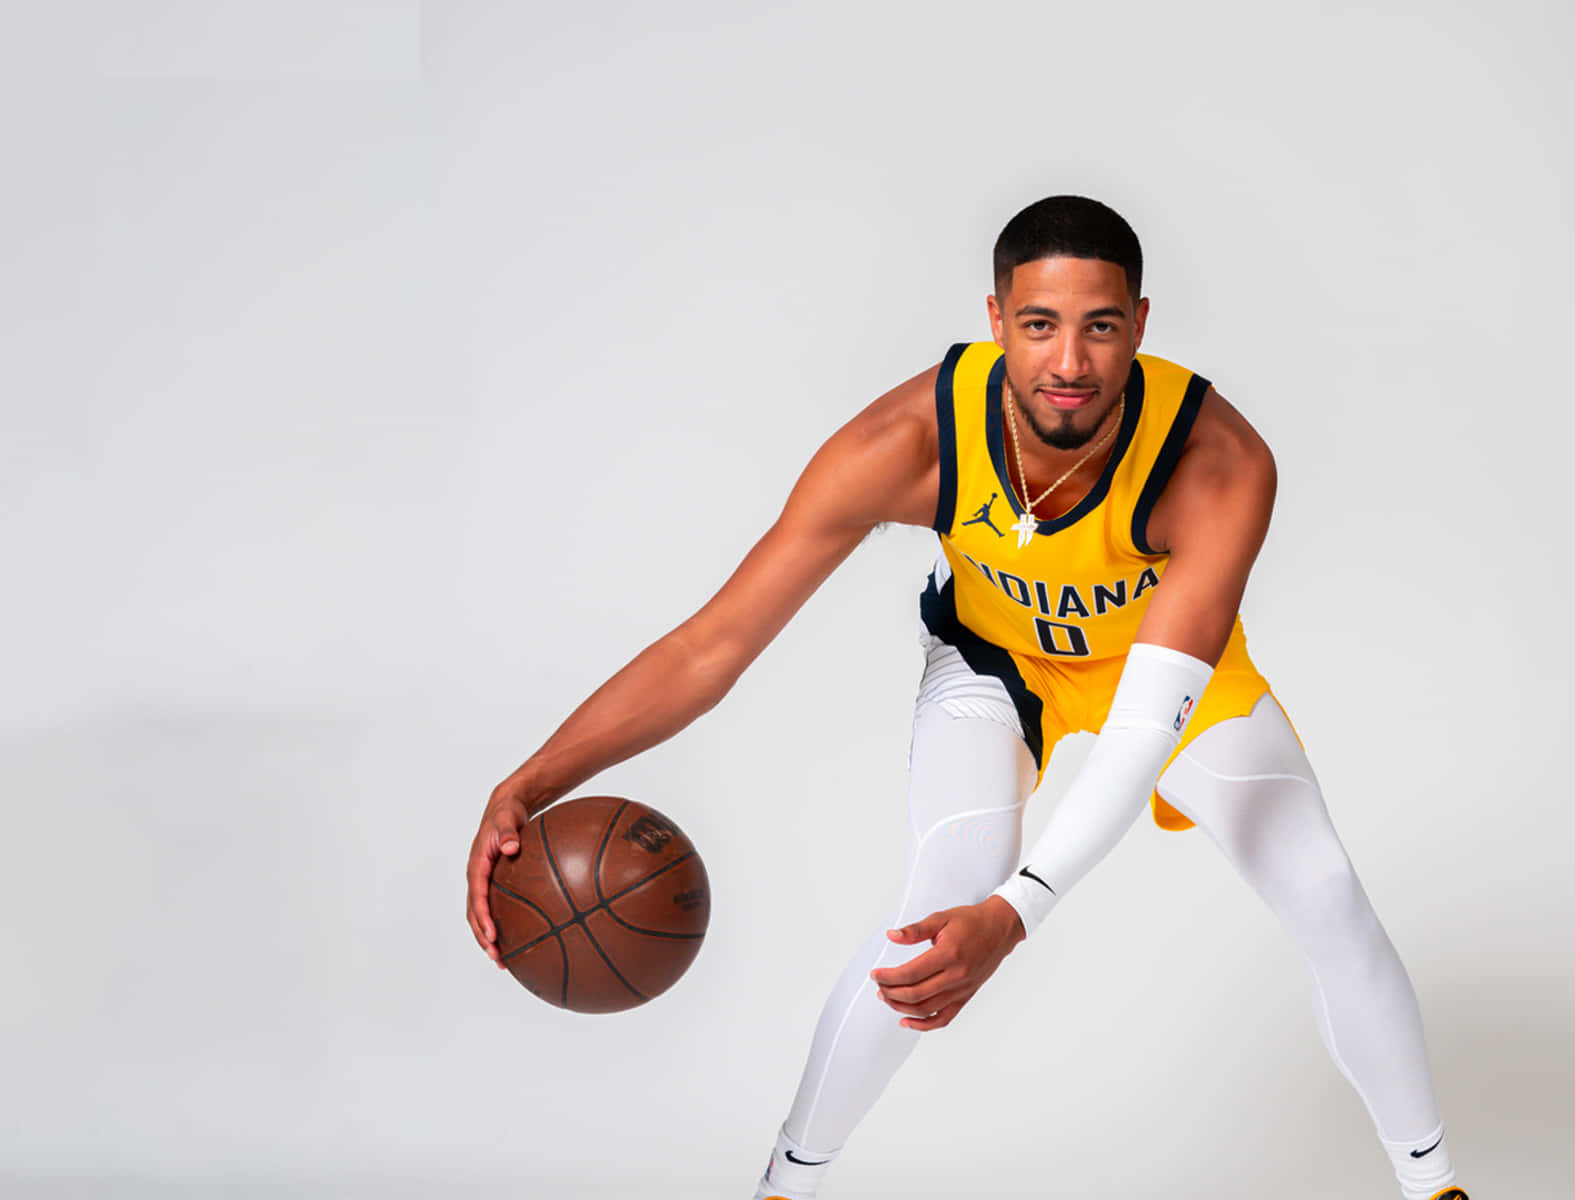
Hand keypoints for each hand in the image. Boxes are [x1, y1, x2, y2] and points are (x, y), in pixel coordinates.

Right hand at [465, 778, 533, 966]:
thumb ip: (508, 832)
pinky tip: (517, 941)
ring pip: (480, 917)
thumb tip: (510, 847)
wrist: (506, 809)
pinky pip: (493, 909)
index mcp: (477, 866)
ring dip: (488, 939)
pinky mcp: (493, 885)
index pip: (476, 897)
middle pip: (474, 915)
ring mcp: (483, 883)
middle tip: (497, 958)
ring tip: (503, 961)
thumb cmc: (506, 814)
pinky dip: (499, 927)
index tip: (493, 936)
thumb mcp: (507, 819)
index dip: (483, 918)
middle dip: (483, 938)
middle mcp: (477, 878)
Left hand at [868, 895, 1025, 1030]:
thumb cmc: (971, 922)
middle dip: (891, 993)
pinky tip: (906, 1021)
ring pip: (926, 1009)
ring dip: (901, 1007)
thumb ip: (915, 930)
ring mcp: (961, 990)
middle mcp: (956, 976)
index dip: (888, 977)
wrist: (999, 930)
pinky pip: (943, 1018)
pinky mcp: (965, 997)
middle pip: (915, 994)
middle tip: (878, 986)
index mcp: (948, 955)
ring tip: (887, 998)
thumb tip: (892, 936)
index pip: (910, 973)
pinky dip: (923, 1025)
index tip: (875, 974)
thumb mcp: (941, 918)